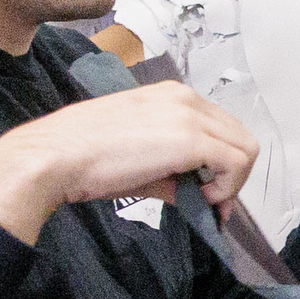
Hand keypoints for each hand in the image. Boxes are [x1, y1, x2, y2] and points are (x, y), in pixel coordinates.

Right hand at [0, 83, 259, 245]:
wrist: (54, 157)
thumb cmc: (84, 158)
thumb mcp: (139, 159)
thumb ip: (175, 171)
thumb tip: (199, 196)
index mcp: (172, 96)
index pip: (221, 128)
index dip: (222, 164)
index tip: (207, 192)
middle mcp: (185, 98)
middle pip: (241, 138)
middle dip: (233, 176)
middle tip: (210, 202)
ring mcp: (189, 116)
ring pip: (245, 150)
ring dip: (232, 183)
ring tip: (201, 201)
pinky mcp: (190, 139)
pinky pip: (235, 164)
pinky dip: (226, 188)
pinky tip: (198, 199)